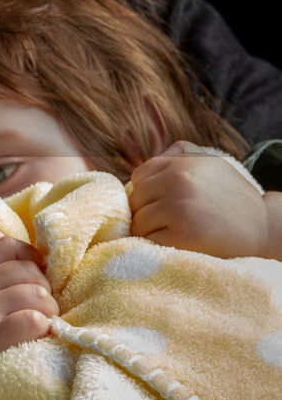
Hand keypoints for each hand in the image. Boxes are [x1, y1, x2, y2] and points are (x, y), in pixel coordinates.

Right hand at [0, 231, 56, 399]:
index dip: (31, 256)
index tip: (38, 276)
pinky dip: (43, 330)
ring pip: (37, 295)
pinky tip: (36, 340)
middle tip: (42, 312)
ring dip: (49, 312)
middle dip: (44, 291)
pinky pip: (35, 320)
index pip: (7, 246)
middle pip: (29, 271)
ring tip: (42, 327)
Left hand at [129, 141, 274, 257]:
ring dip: (150, 232)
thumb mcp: (212, 163)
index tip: (158, 204)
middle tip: (164, 223)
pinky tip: (175, 245)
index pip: (139, 176)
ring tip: (171, 235)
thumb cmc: (233, 197)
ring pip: (139, 223)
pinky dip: (157, 247)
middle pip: (136, 201)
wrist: (264, 227)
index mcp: (182, 164)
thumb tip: (158, 154)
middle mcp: (178, 182)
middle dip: (146, 213)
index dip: (146, 193)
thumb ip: (184, 153)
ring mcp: (179, 209)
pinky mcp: (182, 236)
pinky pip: (149, 242)